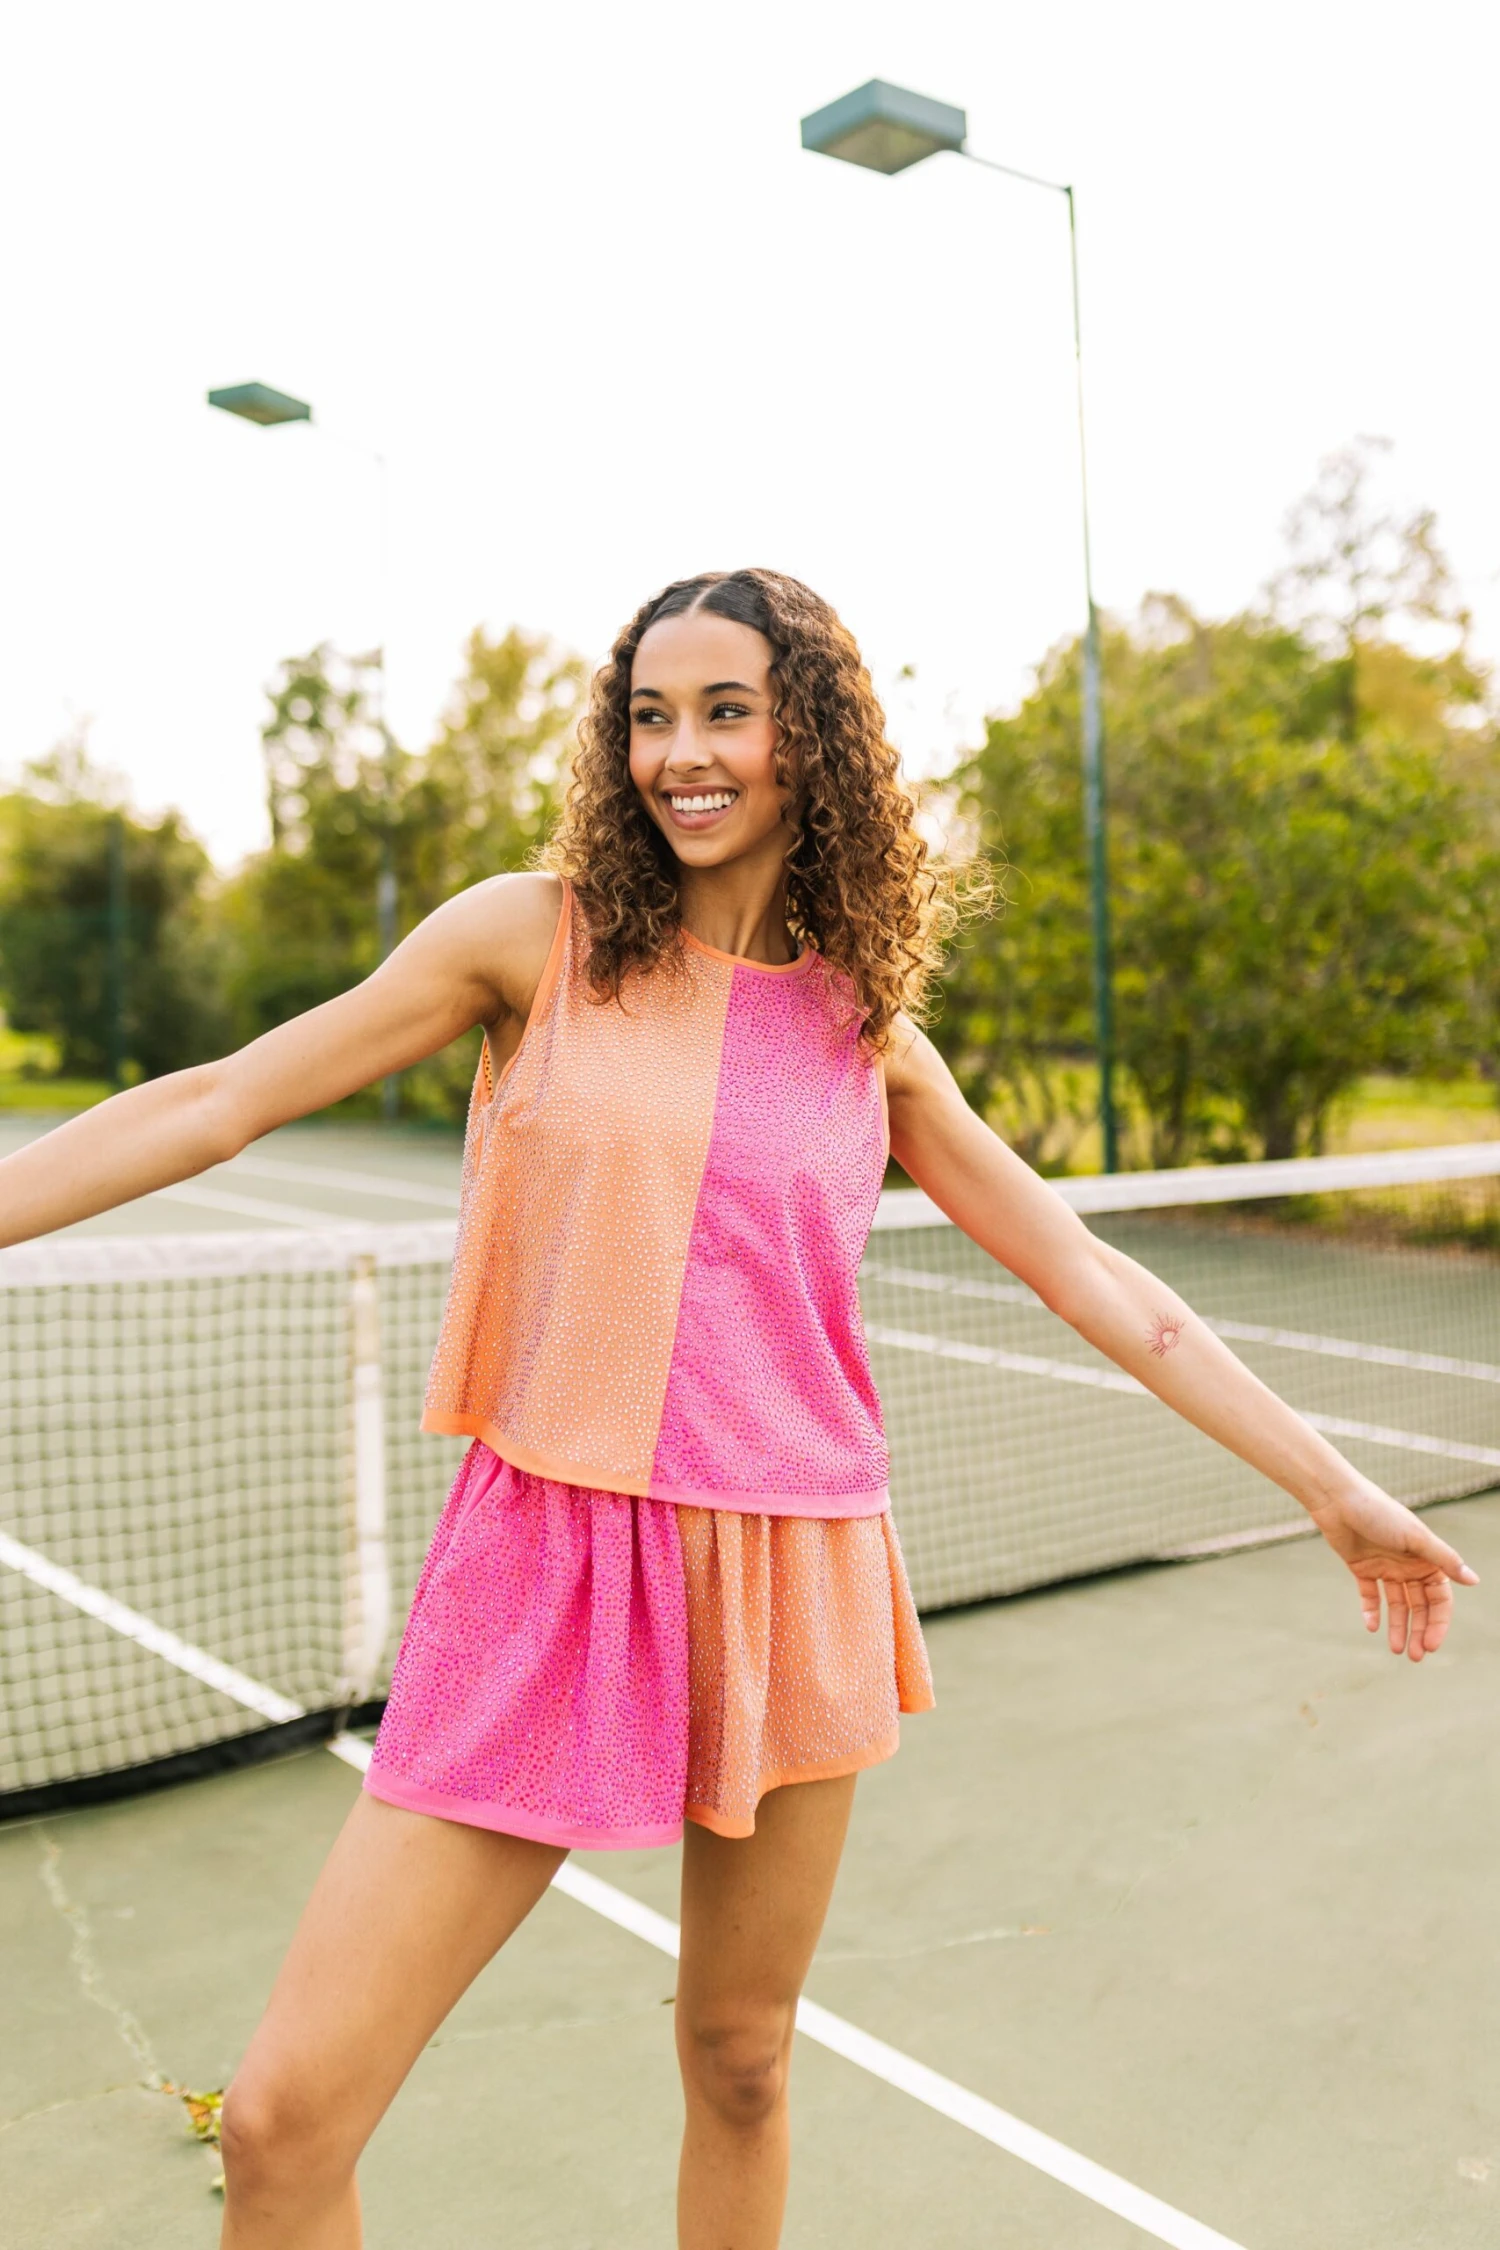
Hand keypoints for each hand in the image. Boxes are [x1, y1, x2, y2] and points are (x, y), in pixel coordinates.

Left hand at [1307, 1479, 1479, 1661]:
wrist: (1337, 1499)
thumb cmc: (1379, 1513)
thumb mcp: (1415, 1538)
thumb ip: (1443, 1559)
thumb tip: (1473, 1581)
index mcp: (1426, 1558)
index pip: (1439, 1599)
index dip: (1437, 1622)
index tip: (1431, 1644)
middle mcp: (1409, 1564)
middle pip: (1419, 1606)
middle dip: (1419, 1630)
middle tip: (1414, 1656)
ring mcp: (1386, 1567)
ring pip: (1397, 1604)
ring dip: (1398, 1626)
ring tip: (1396, 1649)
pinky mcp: (1362, 1567)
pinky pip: (1370, 1595)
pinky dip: (1372, 1611)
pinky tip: (1372, 1626)